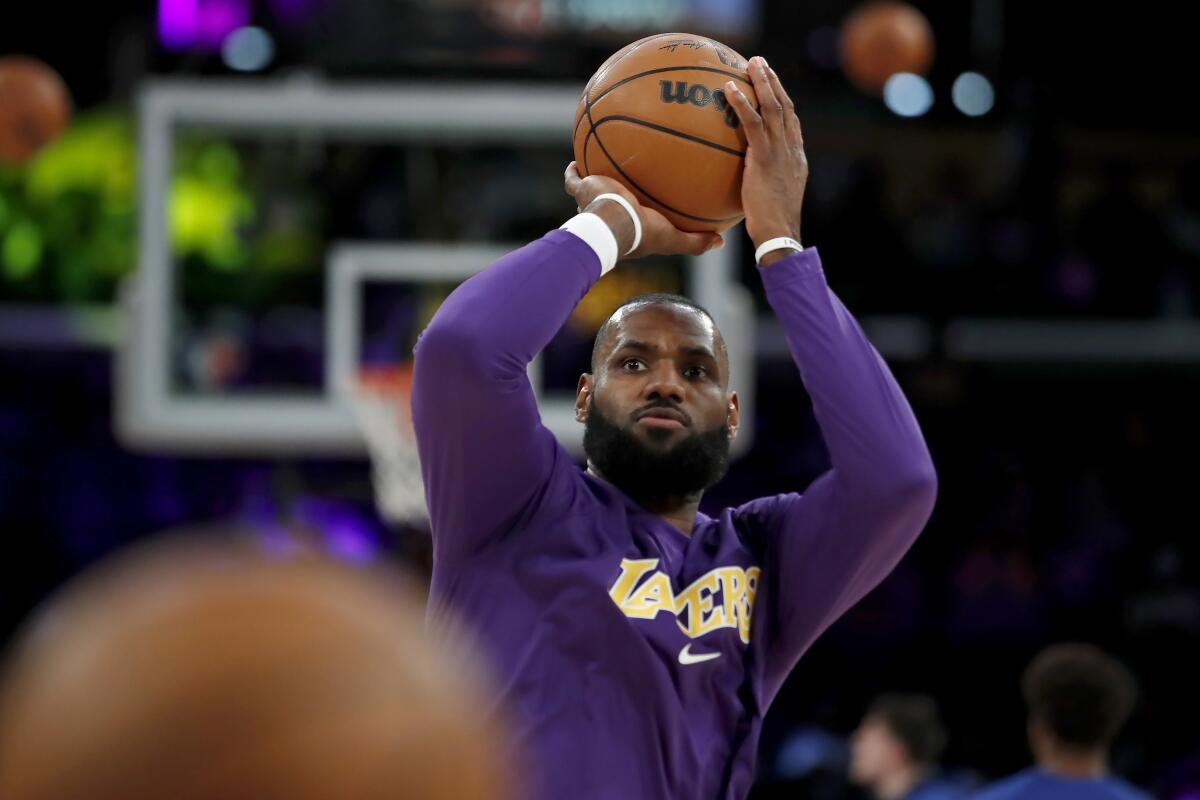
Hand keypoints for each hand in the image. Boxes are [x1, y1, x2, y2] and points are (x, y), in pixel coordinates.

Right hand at [564, 162, 723, 259]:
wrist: (614, 223)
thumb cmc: (642, 232)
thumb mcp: (674, 239)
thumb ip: (696, 241)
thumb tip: (721, 241)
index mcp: (627, 228)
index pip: (630, 221)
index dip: (635, 216)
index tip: (643, 210)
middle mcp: (607, 217)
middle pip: (607, 207)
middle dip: (609, 198)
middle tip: (618, 186)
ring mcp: (592, 203)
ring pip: (589, 191)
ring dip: (592, 182)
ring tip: (597, 166)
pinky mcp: (582, 189)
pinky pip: (573, 178)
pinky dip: (574, 170)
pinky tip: (577, 159)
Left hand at [724, 56, 808, 257]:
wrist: (779, 234)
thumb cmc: (771, 226)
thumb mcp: (770, 199)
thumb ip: (761, 185)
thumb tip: (744, 184)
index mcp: (796, 158)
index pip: (791, 122)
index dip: (783, 101)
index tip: (773, 86)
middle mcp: (792, 149)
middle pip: (785, 107)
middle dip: (774, 82)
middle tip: (761, 63)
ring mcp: (781, 152)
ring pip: (773, 108)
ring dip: (762, 82)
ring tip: (751, 64)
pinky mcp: (765, 158)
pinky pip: (752, 124)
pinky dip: (742, 103)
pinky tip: (729, 89)